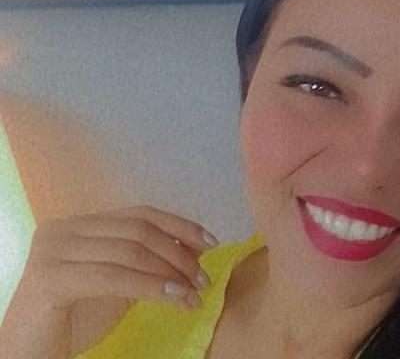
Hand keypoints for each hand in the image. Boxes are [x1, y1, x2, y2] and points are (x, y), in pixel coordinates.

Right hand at [17, 204, 219, 311]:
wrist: (30, 352)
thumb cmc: (74, 318)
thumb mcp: (120, 282)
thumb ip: (148, 262)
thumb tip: (194, 249)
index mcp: (80, 225)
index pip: (140, 214)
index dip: (179, 225)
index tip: (211, 242)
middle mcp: (64, 229)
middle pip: (138, 230)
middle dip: (179, 253)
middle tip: (203, 279)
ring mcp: (53, 250)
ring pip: (130, 251)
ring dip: (171, 273)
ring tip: (194, 294)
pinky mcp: (49, 278)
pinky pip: (114, 276)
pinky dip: (151, 286)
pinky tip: (174, 298)